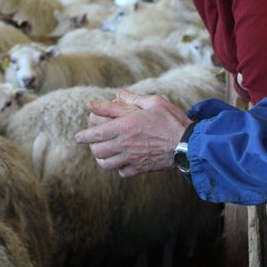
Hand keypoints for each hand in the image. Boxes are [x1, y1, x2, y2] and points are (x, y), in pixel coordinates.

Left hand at [74, 89, 192, 177]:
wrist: (188, 143)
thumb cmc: (172, 120)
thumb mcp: (153, 102)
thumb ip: (133, 98)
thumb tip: (117, 93)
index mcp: (126, 126)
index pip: (96, 133)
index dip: (83, 136)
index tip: (78, 136)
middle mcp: (125, 144)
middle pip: (98, 150)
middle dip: (91, 146)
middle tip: (92, 142)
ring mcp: (133, 158)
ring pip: (107, 164)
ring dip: (102, 158)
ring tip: (103, 153)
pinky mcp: (141, 167)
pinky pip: (123, 172)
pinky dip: (119, 168)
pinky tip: (122, 161)